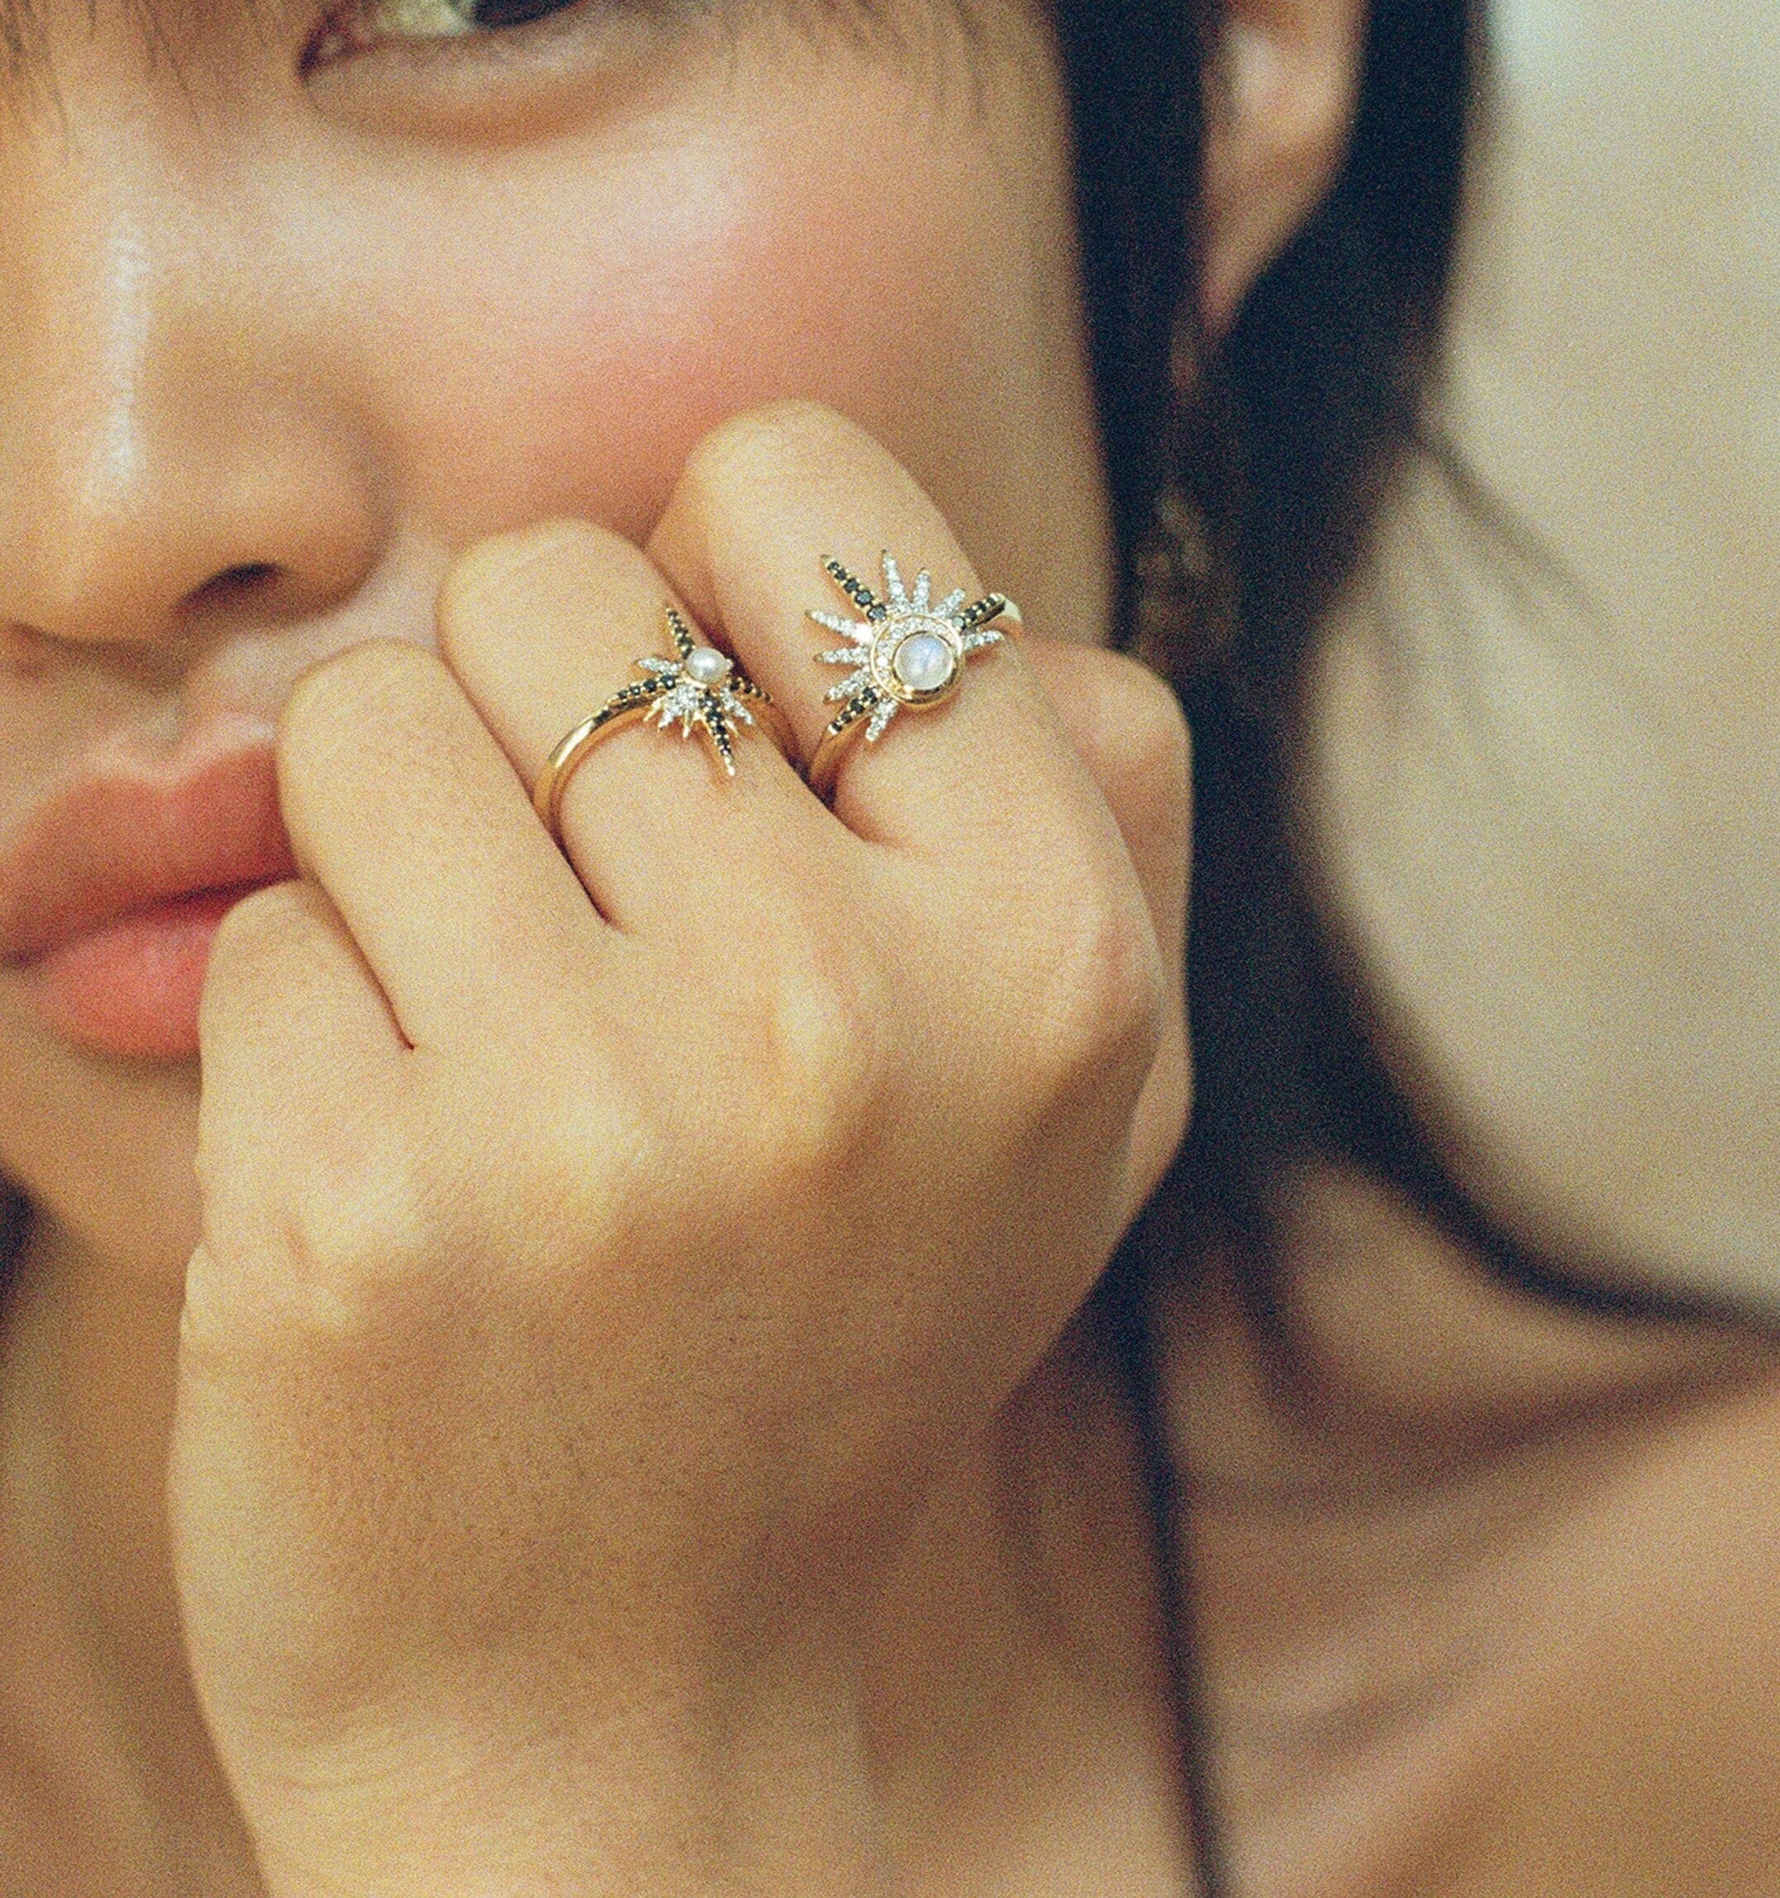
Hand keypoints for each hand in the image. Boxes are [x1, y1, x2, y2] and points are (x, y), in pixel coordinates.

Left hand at [172, 402, 1191, 1896]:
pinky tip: (407, 1182)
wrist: (621, 1721)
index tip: (726, 732)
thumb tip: (1003, 610)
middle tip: (598, 925)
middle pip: (554, 585)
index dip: (726, 574)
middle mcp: (836, 1012)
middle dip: (541, 723)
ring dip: (400, 860)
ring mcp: (588, 1115)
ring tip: (497, 1041)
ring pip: (366, 724)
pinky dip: (306, 1024)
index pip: (795, 481)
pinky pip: (257, 923)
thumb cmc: (847, 1338)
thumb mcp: (1089, 1095)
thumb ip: (1098, 808)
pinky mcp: (352, 1209)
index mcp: (1046, 947)